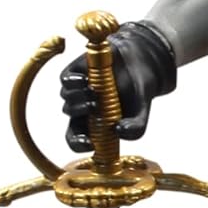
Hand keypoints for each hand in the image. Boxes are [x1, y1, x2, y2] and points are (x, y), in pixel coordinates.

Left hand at [59, 21, 175, 151]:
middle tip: (94, 109)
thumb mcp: (141, 114)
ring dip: (78, 99)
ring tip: (95, 93)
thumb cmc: (138, 94)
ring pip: (67, 100)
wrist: (142, 64)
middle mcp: (83, 111)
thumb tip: (120, 131)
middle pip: (70, 120)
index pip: (77, 140)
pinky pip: (66, 80)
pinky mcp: (75, 73)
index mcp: (95, 125)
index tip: (89, 143)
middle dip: (80, 116)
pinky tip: (85, 81)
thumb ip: (136, 128)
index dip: (78, 144)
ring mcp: (77, 92)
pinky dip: (72, 82)